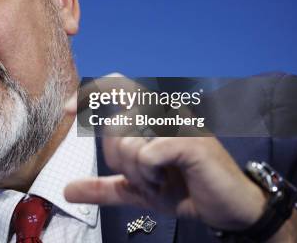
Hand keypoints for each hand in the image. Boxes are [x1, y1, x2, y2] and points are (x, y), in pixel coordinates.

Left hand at [62, 74, 266, 231]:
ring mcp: (179, 123)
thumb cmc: (187, 191)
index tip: (67, 110)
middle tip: (143, 176)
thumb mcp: (137, 189)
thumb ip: (103, 187)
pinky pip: (145, 155)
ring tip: (159, 180)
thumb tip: (66, 191)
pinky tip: (167, 181)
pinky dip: (148, 176)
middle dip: (118, 159)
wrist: (230, 210)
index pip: (117, 86)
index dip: (89, 92)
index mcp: (153, 115)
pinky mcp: (190, 141)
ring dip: (136, 173)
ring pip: (127, 141)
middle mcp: (165, 111)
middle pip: (113, 124)